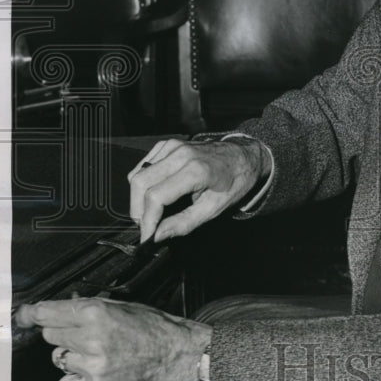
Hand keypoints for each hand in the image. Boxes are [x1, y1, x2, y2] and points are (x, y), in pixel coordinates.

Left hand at [15, 298, 211, 380]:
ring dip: (72, 357)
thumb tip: (51, 311)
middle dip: (63, 334)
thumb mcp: (119, 306)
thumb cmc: (151, 326)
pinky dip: (75, 380)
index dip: (34, 314)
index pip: (48, 314)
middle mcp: (92, 339)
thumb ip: (86, 308)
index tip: (25, 316)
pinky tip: (95, 372)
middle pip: (50, 337)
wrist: (175, 353)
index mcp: (97, 313)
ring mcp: (93, 366)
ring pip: (58, 360)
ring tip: (98, 354)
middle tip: (85, 335)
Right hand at [128, 137, 270, 241]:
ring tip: (151, 213)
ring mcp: (172, 146)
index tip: (147, 236)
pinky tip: (155, 192)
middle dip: (137, 210)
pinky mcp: (167, 144)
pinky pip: (143, 165)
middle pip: (140, 183)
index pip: (156, 196)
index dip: (147, 220)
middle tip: (147, 227)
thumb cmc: (233, 182)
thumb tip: (157, 235)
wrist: (243, 156)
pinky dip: (143, 182)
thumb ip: (184, 223)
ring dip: (138, 197)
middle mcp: (180, 154)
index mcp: (195, 170)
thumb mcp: (214, 208)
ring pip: (137, 173)